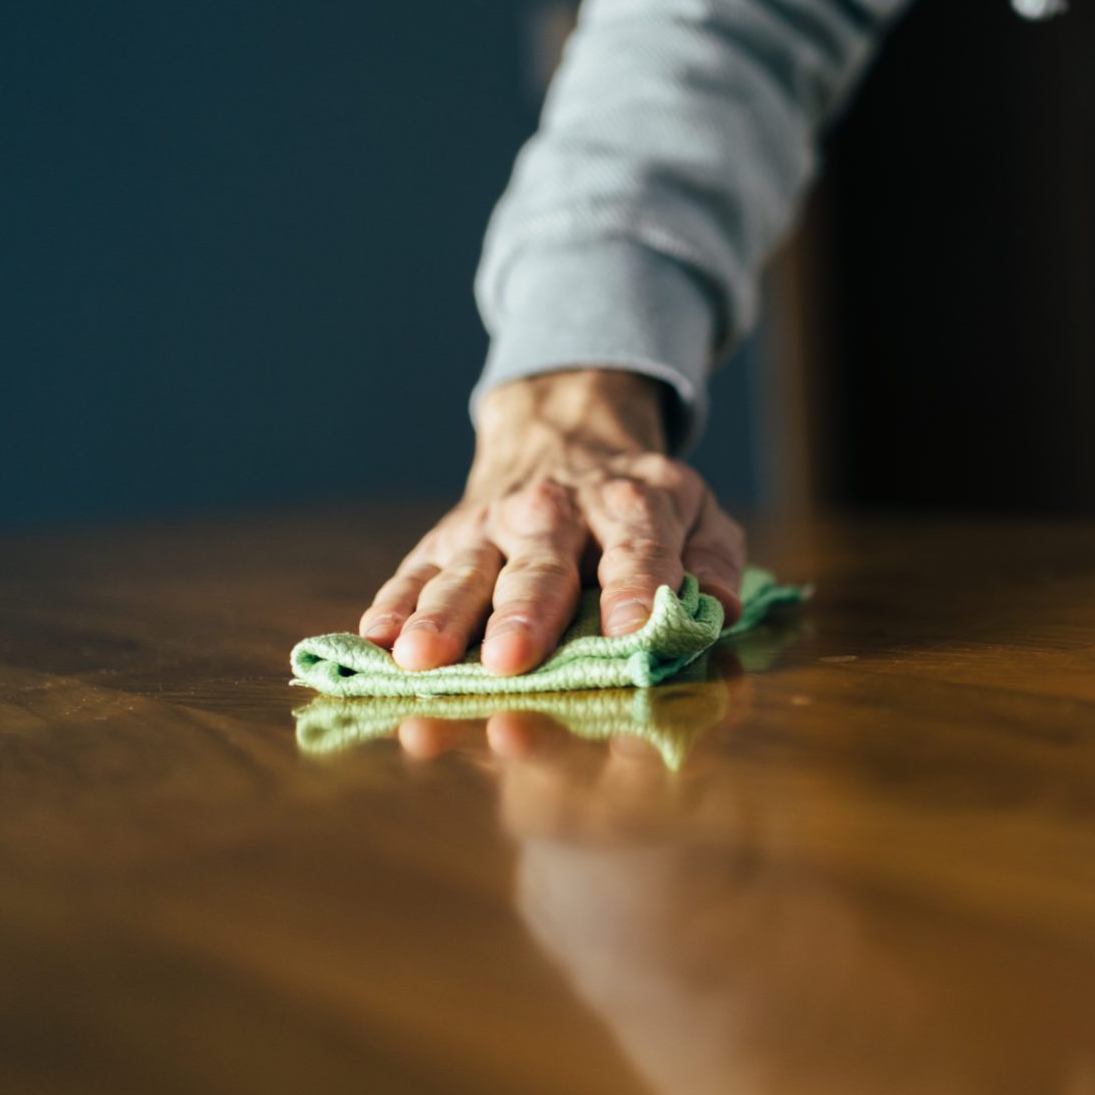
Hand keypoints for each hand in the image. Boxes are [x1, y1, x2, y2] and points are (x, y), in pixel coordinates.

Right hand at [358, 369, 745, 674]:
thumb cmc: (640, 504)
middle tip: (510, 661)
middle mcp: (557, 510)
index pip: (638, 548)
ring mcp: (493, 524)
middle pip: (541, 567)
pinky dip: (392, 604)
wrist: (562, 433)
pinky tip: (375, 640)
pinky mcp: (443, 537)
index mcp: (634, 505)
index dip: (636, 587)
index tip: (630, 631)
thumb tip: (719, 610)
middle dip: (524, 615)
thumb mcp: (698, 514)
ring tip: (420, 659)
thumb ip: (715, 562)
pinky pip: (414, 571)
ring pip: (465, 570)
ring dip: (441, 616)